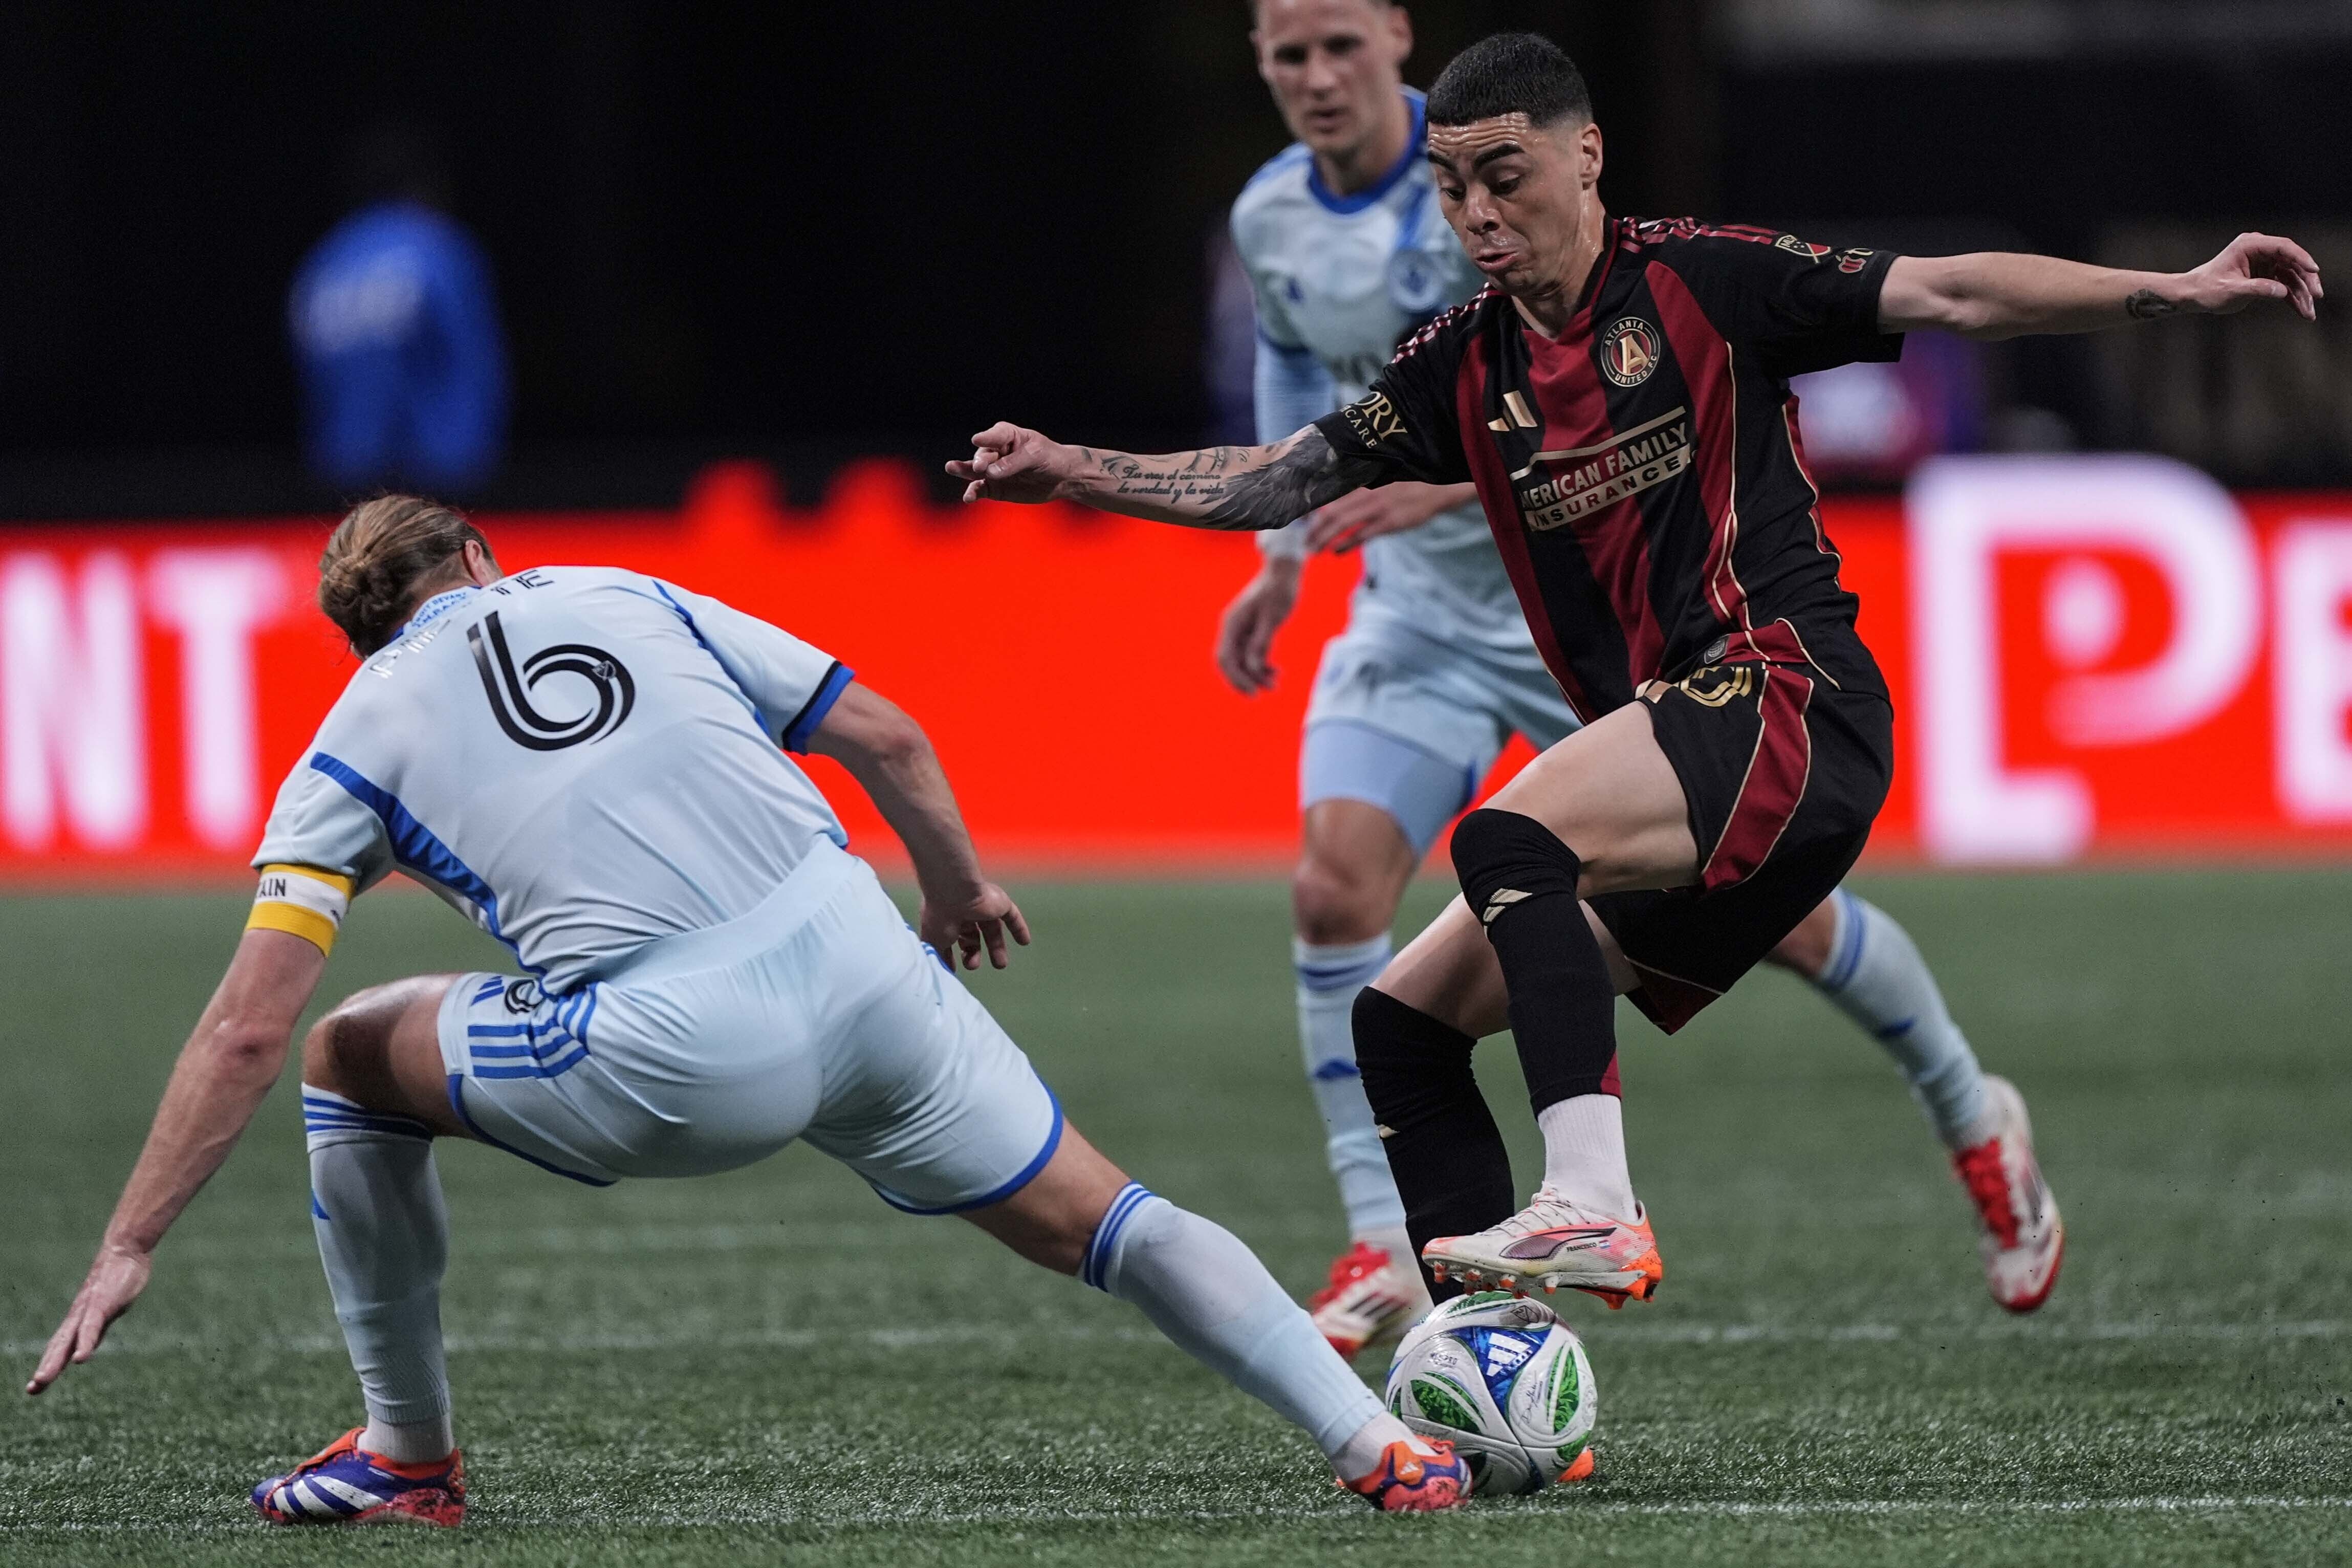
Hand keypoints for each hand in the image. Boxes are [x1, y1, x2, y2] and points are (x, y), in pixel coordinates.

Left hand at [26, 1240, 151, 1395]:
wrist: (123, 1250)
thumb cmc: (117, 1278)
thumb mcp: (106, 1309)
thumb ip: (94, 1329)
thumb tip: (85, 1348)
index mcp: (79, 1321)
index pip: (60, 1348)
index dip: (48, 1366)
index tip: (35, 1387)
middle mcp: (78, 1318)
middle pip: (59, 1348)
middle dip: (46, 1369)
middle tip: (33, 1389)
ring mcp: (88, 1311)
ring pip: (68, 1340)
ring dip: (55, 1361)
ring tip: (43, 1379)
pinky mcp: (102, 1304)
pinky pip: (91, 1328)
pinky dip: (84, 1344)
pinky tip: (80, 1359)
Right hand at [920, 883, 1031, 970]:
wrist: (954, 892)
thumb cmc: (941, 918)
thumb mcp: (934, 943)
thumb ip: (940, 957)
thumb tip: (944, 970)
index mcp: (946, 919)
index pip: (952, 938)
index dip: (952, 953)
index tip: (953, 967)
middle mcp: (964, 912)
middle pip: (972, 935)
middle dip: (973, 952)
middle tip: (973, 965)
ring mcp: (983, 907)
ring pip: (993, 929)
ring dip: (997, 947)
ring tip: (1000, 965)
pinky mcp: (1000, 904)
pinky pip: (1012, 917)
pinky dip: (1019, 929)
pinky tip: (1024, 942)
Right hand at [946, 424, 1075, 503]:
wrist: (1059, 478)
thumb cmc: (1050, 458)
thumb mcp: (1036, 456)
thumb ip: (1014, 463)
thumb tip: (990, 473)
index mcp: (1007, 435)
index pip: (995, 435)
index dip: (986, 438)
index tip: (977, 440)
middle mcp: (996, 451)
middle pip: (983, 455)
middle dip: (980, 460)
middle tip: (980, 467)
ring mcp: (993, 470)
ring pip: (974, 471)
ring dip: (963, 470)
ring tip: (950, 467)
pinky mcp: (994, 488)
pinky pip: (980, 490)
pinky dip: (973, 493)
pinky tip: (968, 498)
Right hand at [1215, 559, 1300, 694]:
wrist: (1285, 571)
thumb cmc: (1280, 590)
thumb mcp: (1273, 617)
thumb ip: (1261, 642)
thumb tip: (1252, 666)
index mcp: (1232, 623)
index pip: (1225, 658)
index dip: (1236, 678)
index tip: (1252, 691)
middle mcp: (1232, 628)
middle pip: (1230, 662)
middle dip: (1244, 679)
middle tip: (1261, 693)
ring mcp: (1241, 630)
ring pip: (1242, 660)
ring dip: (1256, 674)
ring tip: (1275, 682)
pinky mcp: (1252, 631)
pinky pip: (1251, 654)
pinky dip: (1261, 664)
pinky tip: (1276, 671)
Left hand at [1305, 482, 1469, 552]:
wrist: (1437, 487)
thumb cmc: (1408, 483)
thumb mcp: (1382, 480)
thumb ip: (1361, 487)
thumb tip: (1339, 499)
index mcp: (1363, 482)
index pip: (1331, 495)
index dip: (1313, 508)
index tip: (1299, 518)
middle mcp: (1366, 493)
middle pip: (1331, 512)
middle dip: (1314, 529)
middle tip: (1304, 541)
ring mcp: (1377, 508)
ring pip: (1342, 524)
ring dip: (1324, 538)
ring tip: (1313, 549)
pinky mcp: (1389, 522)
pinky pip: (1362, 535)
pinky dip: (1347, 544)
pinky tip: (1336, 552)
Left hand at [2170, 233, 2323, 320]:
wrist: (2194, 295)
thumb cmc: (2207, 290)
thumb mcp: (2231, 291)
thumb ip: (2256, 289)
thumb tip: (2282, 291)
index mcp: (2250, 244)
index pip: (2283, 247)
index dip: (2301, 258)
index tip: (2314, 270)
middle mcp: (2260, 250)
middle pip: (2292, 262)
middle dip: (2306, 280)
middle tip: (2317, 296)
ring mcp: (2264, 262)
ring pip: (2291, 275)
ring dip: (2302, 293)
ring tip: (2310, 312)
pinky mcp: (2265, 275)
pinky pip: (2284, 285)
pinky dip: (2293, 298)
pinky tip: (2303, 311)